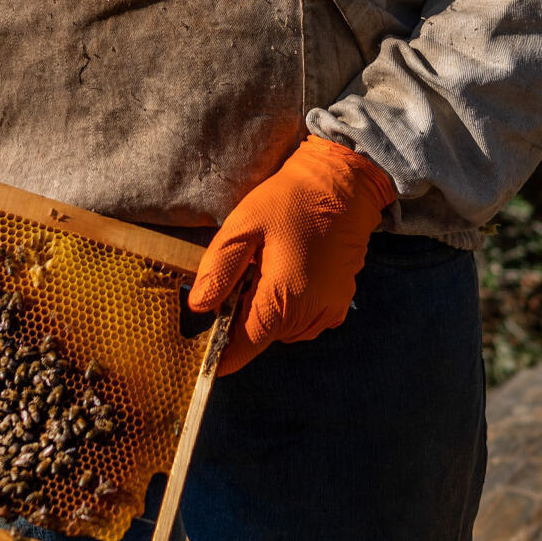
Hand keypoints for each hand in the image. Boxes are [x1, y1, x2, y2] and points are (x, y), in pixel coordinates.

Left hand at [187, 135, 397, 373]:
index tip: (201, 352)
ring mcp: (328, 313)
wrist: (343, 186)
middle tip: (244, 272)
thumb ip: (218, 270)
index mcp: (283, 298)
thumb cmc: (290, 202)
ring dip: (266, 310)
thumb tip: (198, 307)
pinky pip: (300, 321)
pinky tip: (289, 272)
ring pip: (279, 330)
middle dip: (243, 316)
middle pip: (260, 337)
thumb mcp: (243, 226)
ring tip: (268, 267)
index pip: (243, 347)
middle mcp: (309, 315)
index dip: (220, 353)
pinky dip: (287, 306)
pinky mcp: (338, 307)